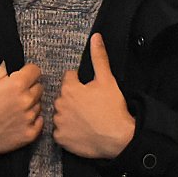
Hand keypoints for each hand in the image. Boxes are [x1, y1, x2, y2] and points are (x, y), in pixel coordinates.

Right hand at [0, 61, 42, 153]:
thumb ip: (5, 69)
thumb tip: (13, 62)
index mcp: (17, 85)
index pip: (35, 71)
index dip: (27, 72)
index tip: (22, 77)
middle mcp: (26, 101)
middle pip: (39, 88)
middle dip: (29, 88)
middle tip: (15, 95)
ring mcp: (29, 118)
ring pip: (38, 105)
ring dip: (30, 105)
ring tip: (14, 109)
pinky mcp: (30, 134)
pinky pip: (39, 121)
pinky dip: (32, 121)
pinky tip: (19, 120)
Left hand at [54, 34, 134, 159]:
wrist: (118, 138)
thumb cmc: (112, 108)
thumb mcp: (107, 80)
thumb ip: (99, 57)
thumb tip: (96, 37)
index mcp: (69, 89)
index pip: (69, 78)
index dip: (80, 83)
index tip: (90, 92)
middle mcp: (59, 105)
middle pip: (63, 97)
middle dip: (73, 99)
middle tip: (89, 106)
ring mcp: (59, 123)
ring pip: (61, 114)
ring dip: (69, 115)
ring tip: (85, 119)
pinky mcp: (60, 139)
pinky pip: (60, 132)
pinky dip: (67, 132)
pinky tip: (80, 131)